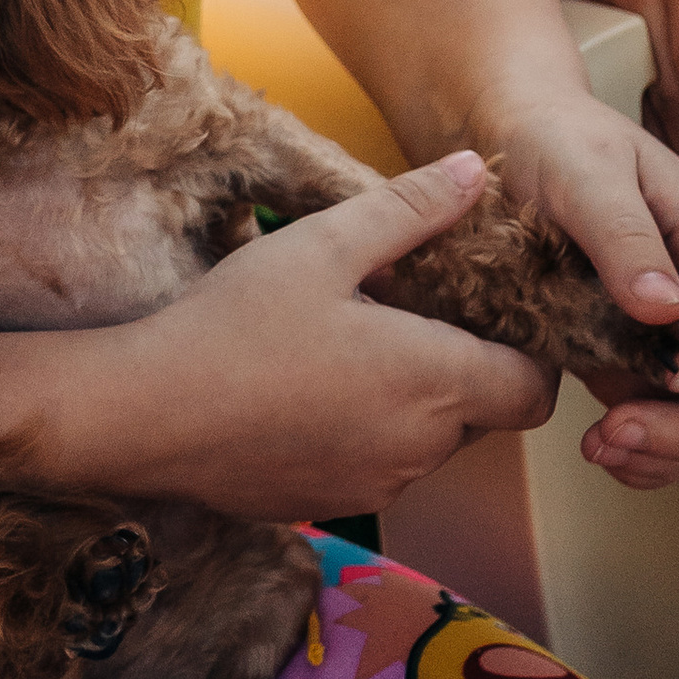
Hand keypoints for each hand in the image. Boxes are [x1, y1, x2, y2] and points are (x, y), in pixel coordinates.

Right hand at [81, 154, 555, 521]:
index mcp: (435, 381)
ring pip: (428, 444)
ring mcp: (376, 486)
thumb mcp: (323, 246)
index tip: (487, 316)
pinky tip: (309, 392)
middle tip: (408, 316)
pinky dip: (365, 434)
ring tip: (351, 348)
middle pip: (484, 417)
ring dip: (412, 403)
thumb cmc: (235, 326)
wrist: (144, 416)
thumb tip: (475, 172)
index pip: (534, 392)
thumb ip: (411, 209)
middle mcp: (419, 449)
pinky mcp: (332, 506)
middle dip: (464, 369)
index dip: (528, 355)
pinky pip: (377, 468)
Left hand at [481, 96, 678, 487]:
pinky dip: (649, 458)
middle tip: (618, 432)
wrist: (515, 148)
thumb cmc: (556, 142)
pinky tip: (600, 449)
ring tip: (602, 447)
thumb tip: (666, 308)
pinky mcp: (644, 367)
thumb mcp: (583, 170)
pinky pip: (677, 432)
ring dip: (675, 453)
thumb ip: (623, 233)